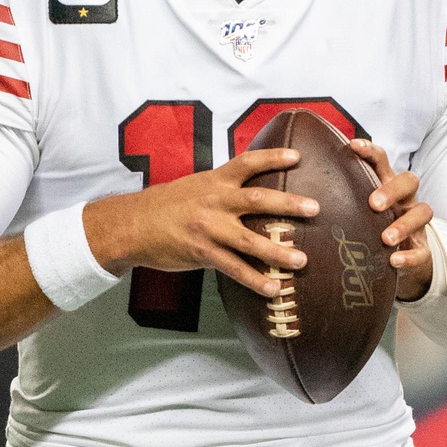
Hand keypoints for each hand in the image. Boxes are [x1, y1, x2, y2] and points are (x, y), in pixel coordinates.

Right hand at [84, 148, 315, 296]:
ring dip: (278, 251)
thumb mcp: (195, 186)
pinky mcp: (202, 253)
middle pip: (257, 199)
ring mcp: (209, 228)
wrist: (131, 225)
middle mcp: (215, 201)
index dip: (273, 157)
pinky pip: (233, 269)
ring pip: (249, 240)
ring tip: (302, 261)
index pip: (248, 163)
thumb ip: (223, 187)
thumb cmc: (166, 205)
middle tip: (315, 208)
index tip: (298, 156)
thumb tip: (253, 190)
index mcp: (215, 180)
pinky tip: (273, 289)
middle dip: (288, 204)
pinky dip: (255, 280)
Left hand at [349, 139, 434, 301]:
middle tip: (373, 203)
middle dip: (392, 190)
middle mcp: (404, 200)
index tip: (352, 146)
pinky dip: (410, 256)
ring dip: (403, 224)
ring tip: (385, 239)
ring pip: (423, 212)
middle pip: (409, 181)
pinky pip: (423, 251)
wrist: (398, 261)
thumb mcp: (355, 211)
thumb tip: (288, 185)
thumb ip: (334, 199)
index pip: (382, 161)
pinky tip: (394, 261)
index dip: (370, 151)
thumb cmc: (369, 228)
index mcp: (386, 185)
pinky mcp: (422, 249)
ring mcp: (416, 224)